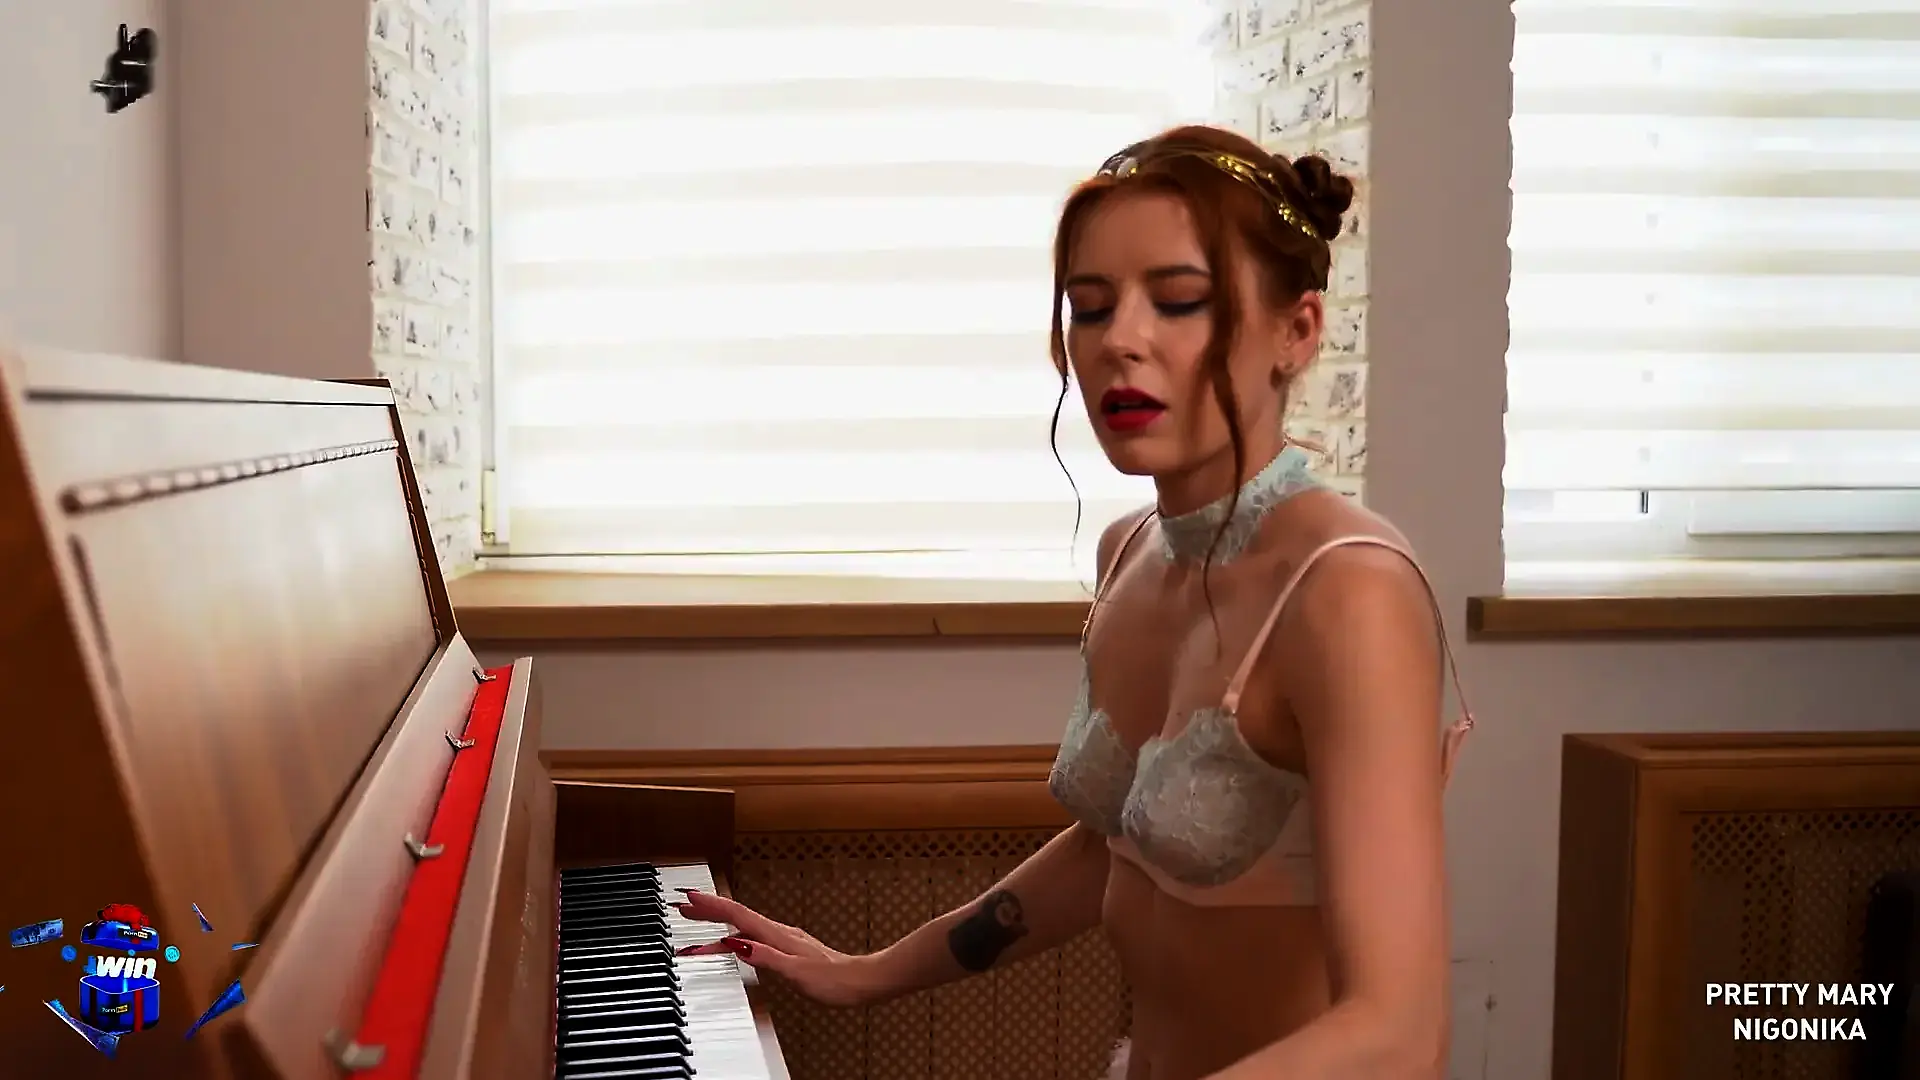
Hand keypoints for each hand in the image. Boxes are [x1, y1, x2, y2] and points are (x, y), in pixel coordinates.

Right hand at [673, 889, 883, 1007]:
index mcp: (778, 935)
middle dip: (710, 912)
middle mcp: (780, 933)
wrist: (862, 982)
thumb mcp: (796, 971)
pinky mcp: (789, 950)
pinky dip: (737, 939)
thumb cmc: (835, 980)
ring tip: (698, 931)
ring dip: (720, 928)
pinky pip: (755, 939)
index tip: (690, 898)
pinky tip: (734, 946)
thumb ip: (766, 957)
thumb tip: (736, 944)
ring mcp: (785, 940)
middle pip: (738, 918)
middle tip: (685, 907)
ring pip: (745, 929)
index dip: (713, 907)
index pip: (738, 915)